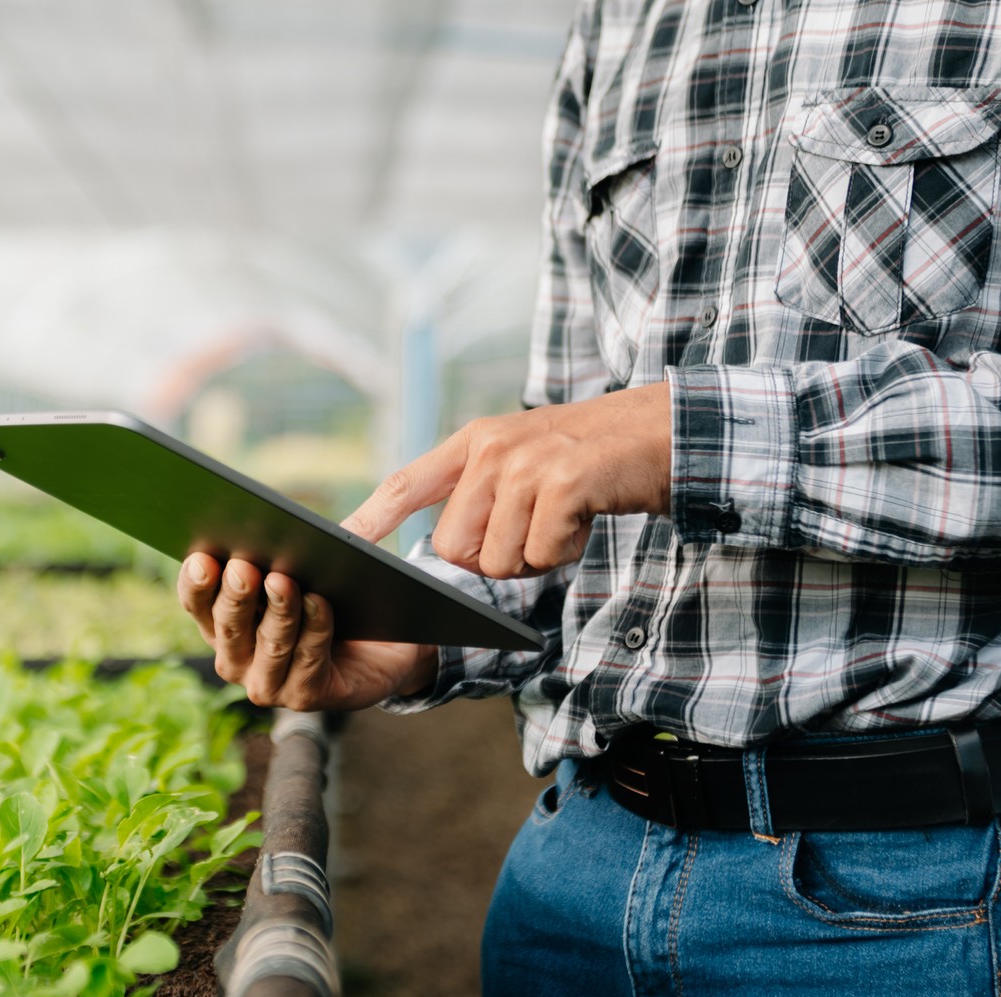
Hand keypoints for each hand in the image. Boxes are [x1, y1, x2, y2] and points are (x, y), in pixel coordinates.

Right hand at [177, 552, 435, 710]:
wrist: (383, 650)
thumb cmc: (336, 600)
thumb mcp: (313, 566)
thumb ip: (304, 545)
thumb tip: (326, 504)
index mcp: (222, 622)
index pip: (196, 602)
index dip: (196, 582)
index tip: (202, 557)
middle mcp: (236, 659)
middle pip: (229, 625)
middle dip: (236, 595)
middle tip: (243, 567)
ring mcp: (267, 683)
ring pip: (269, 644)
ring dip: (277, 611)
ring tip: (283, 580)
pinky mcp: (304, 696)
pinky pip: (308, 659)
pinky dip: (315, 628)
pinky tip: (320, 603)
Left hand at [343, 382, 672, 576]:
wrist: (660, 433)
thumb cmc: (589, 461)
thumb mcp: (523, 461)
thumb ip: (479, 493)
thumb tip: (445, 551)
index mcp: (474, 443)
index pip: (406, 483)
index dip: (370, 517)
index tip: (339, 543)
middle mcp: (491, 449)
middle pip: (454, 547)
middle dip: (494, 558)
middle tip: (533, 529)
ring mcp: (526, 464)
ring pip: (497, 559)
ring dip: (534, 556)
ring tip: (561, 519)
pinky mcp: (562, 483)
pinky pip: (540, 554)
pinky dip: (565, 551)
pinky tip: (583, 519)